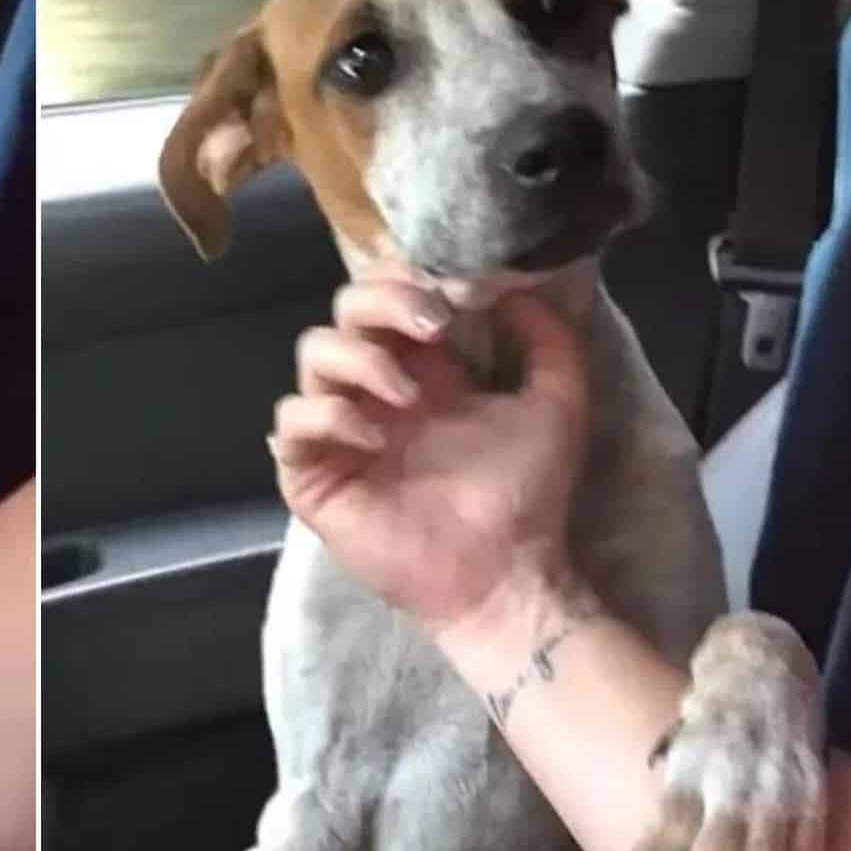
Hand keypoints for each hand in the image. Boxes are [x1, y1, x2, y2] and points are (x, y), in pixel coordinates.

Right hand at [268, 262, 591, 635]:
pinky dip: (328, 415)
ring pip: (312, 354)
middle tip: (433, 327)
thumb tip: (516, 284)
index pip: (386, 296)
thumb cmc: (527, 495)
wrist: (505, 572)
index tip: (447, 290)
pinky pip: (292, 421)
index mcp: (422, 369)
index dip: (403, 278)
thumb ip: (549, 339)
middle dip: (383, 302)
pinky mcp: (314, 474)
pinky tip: (374, 436)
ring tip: (410, 396)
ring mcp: (340, 430)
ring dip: (361, 359)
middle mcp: (375, 390)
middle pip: (342, 311)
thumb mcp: (559, 403)